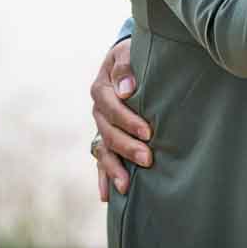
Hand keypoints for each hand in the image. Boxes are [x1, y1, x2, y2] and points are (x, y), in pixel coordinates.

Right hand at [89, 36, 150, 199]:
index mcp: (101, 88)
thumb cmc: (133, 55)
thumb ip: (125, 66)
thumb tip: (126, 89)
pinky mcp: (105, 139)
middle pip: (108, 133)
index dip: (128, 120)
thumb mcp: (128, 52)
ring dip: (113, 168)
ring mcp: (100, 127)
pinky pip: (101, 160)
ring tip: (126, 186)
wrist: (129, 60)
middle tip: (148, 159)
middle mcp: (97, 111)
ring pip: (103, 151)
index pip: (112, 107)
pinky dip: (103, 177)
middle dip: (127, 148)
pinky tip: (108, 196)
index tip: (148, 132)